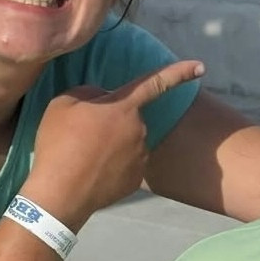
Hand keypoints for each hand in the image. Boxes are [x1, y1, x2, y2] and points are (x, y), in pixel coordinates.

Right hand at [25, 60, 203, 228]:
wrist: (60, 193)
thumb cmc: (58, 143)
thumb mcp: (64, 103)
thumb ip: (90, 92)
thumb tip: (104, 99)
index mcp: (124, 106)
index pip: (156, 83)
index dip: (179, 72)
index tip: (201, 67)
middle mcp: (140, 129)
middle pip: (128, 116)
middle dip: (110, 120)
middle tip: (80, 135)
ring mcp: (141, 156)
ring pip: (127, 140)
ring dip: (110, 143)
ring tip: (82, 155)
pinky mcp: (137, 178)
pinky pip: (126, 163)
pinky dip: (111, 165)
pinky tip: (91, 170)